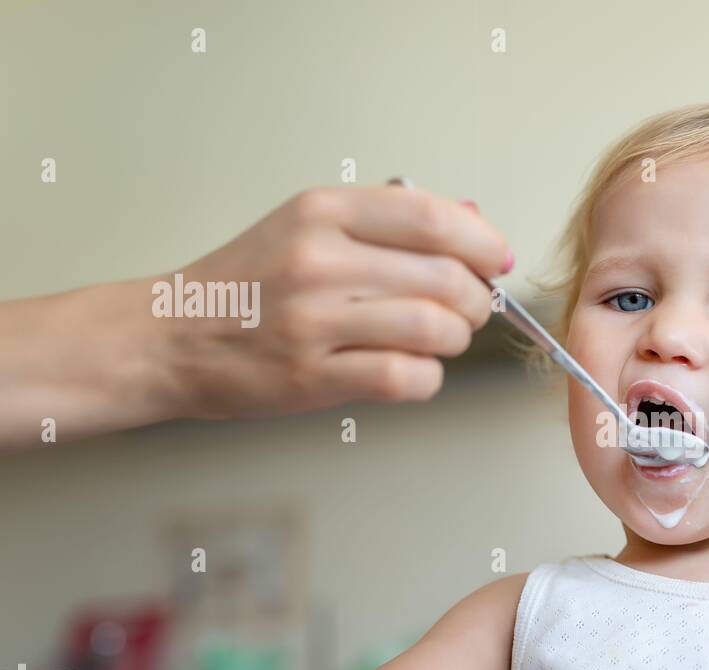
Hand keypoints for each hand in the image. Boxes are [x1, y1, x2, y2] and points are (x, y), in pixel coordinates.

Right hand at [162, 185, 513, 420]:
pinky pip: (405, 377)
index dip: (483, 242)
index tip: (496, 261)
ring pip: (434, 329)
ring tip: (438, 340)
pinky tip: (412, 371)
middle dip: (477, 301)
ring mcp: (313, 320)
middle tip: (469, 310)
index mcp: (323, 212)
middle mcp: (319, 259)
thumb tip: (473, 218)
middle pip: (446, 279)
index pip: (434, 218)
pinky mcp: (311, 376)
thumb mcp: (310, 226)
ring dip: (454, 341)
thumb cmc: (251, 284)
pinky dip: (427, 378)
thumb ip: (390, 221)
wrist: (172, 335)